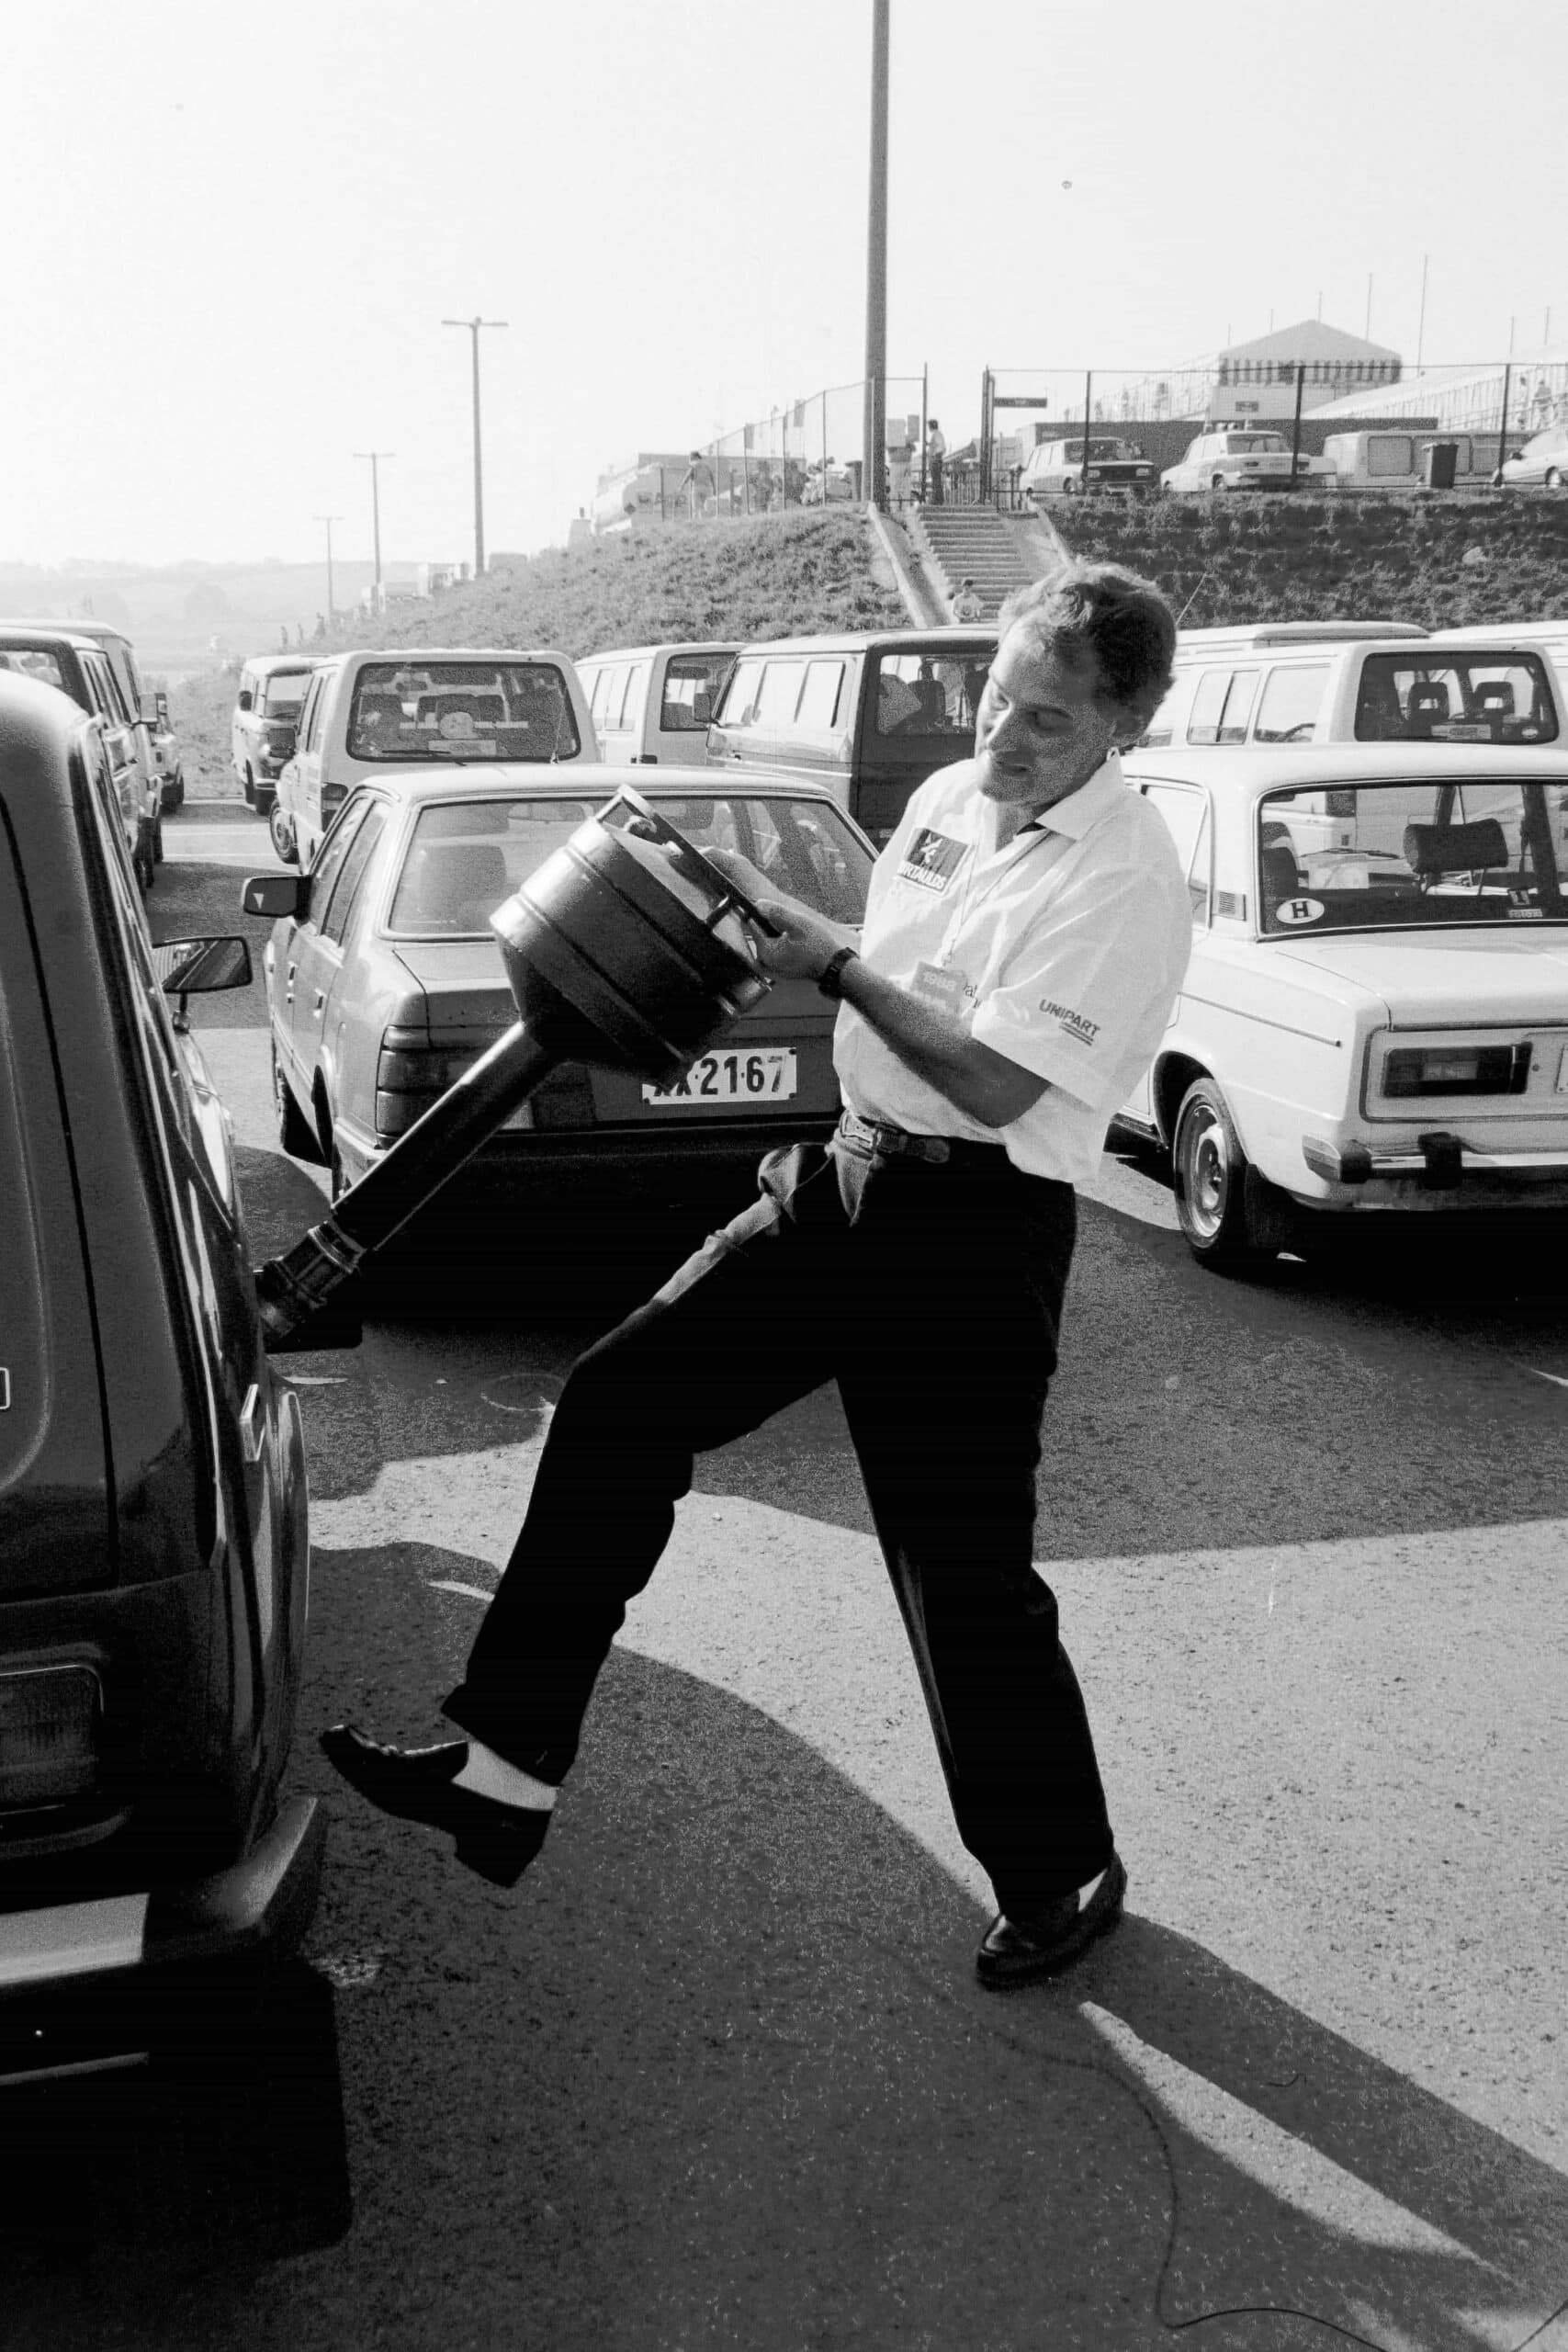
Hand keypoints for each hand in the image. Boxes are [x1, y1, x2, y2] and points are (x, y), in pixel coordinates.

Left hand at [703, 847, 853, 979]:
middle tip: (788, 923)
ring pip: (766, 940)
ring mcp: (770, 967)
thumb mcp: (799, 925)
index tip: (767, 905)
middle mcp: (764, 961)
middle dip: (769, 923)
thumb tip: (759, 904)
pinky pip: (772, 949)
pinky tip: (794, 941)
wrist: (832, 966)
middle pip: (758, 931)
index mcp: (766, 951)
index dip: (759, 911)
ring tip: (794, 934)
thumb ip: (778, 913)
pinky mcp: (777, 969)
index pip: (752, 923)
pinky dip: (780, 942)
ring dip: (775, 932)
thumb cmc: (819, 947)